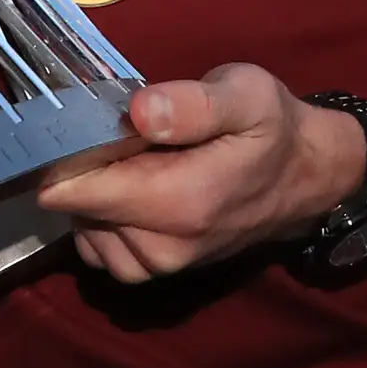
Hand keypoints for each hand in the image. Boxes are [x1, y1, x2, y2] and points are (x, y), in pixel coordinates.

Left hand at [36, 64, 366, 282]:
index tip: (71, 122)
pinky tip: (129, 186)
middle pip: (76, 208)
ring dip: (92, 195)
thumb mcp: (248, 96)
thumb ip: (194, 104)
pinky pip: (100, 247)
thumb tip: (139, 112)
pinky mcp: (154, 271)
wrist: (303, 179)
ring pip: (83, 230)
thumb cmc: (273, 130)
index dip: (63, 153)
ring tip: (130, 158)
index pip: (77, 190)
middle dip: (83, 169)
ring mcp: (157, 266)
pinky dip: (101, 218)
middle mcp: (161, 247)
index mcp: (178, 203)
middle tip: (116, 131)